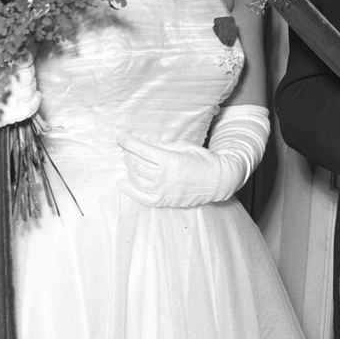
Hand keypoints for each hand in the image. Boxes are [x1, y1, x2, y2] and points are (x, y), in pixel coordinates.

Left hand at [118, 105, 267, 207]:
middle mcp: (164, 177)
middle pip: (136, 164)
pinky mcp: (164, 201)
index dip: (128, 142)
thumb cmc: (203, 160)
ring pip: (136, 179)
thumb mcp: (185, 147)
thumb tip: (147, 145)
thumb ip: (165, 146)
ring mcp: (163, 191)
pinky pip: (141, 197)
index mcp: (170, 160)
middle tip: (127, 148)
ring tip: (128, 161)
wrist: (218, 180)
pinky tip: (121, 183)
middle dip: (128, 154)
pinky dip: (129, 190)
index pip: (142, 150)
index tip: (121, 137)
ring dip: (129, 168)